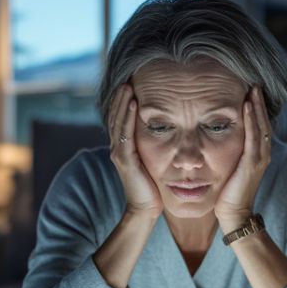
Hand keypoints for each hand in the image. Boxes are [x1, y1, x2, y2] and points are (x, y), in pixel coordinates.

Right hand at [107, 83, 161, 218]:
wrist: (146, 210)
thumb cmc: (153, 188)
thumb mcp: (155, 163)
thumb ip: (157, 149)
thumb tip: (170, 134)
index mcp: (126, 147)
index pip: (122, 119)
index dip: (124, 102)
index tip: (132, 84)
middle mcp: (119, 147)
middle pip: (117, 116)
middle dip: (121, 97)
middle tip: (127, 77)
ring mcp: (120, 153)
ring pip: (118, 121)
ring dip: (122, 102)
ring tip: (127, 85)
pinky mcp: (124, 159)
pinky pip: (125, 133)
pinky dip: (127, 117)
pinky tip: (132, 103)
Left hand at [216, 86, 272, 229]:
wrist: (233, 214)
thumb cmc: (227, 193)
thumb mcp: (229, 167)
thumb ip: (228, 153)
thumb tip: (216, 139)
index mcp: (257, 154)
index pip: (259, 125)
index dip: (256, 107)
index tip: (249, 90)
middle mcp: (262, 153)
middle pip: (263, 121)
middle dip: (259, 102)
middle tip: (254, 83)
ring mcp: (259, 158)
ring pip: (261, 126)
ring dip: (257, 106)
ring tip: (253, 89)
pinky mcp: (252, 163)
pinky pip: (254, 136)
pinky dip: (252, 119)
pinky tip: (247, 105)